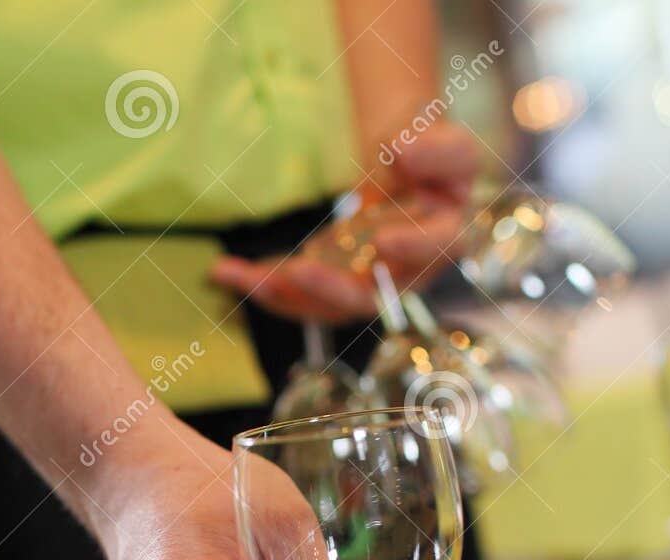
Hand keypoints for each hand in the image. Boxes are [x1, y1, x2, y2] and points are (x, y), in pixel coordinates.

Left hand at [209, 120, 481, 323]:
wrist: (403, 173)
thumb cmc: (429, 161)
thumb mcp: (445, 144)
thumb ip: (438, 149)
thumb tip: (402, 149)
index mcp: (443, 239)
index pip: (437, 248)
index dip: (411, 248)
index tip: (381, 240)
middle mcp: (402, 278)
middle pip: (368, 298)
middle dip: (330, 289)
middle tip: (298, 272)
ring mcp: (362, 289)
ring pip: (322, 306)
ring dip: (282, 295)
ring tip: (242, 275)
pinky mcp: (329, 288)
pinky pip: (294, 296)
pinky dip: (260, 285)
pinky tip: (225, 272)